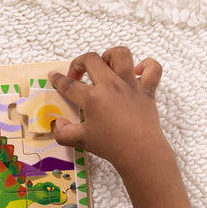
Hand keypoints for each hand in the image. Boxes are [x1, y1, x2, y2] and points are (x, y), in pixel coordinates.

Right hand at [47, 46, 166, 175]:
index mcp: (92, 98)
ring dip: (110, 56)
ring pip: (121, 54)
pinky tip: (137, 72)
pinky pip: (153, 68)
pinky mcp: (147, 90)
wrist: (141, 153)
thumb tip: (58, 123)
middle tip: (78, 75)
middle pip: (91, 59)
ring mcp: (130, 85)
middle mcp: (111, 86)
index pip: (69, 84)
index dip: (57, 79)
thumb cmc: (112, 146)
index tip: (54, 76)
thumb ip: (63, 133)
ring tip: (106, 66)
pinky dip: (146, 66)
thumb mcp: (81, 141)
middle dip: (78, 63)